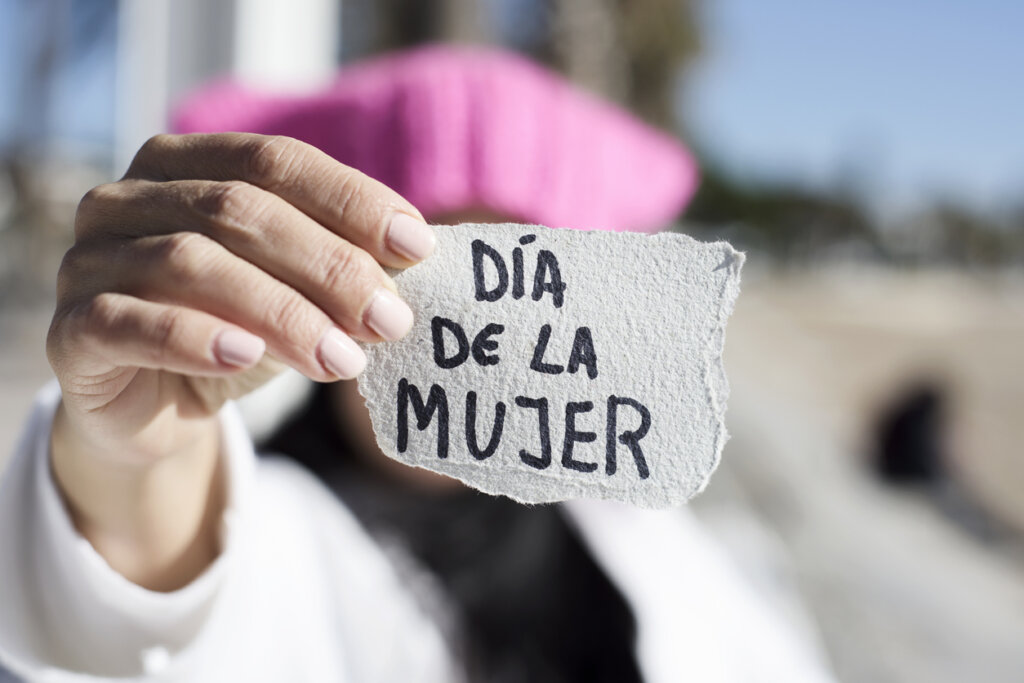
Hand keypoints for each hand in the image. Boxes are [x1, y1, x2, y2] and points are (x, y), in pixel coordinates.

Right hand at [45, 133, 434, 587]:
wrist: (157, 406)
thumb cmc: (235, 330)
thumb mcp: (296, 292)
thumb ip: (339, 263)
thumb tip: (416, 253)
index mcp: (184, 164)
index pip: (274, 161)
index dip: (350, 200)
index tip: (419, 245)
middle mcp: (127, 199)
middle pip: (238, 210)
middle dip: (329, 265)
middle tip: (391, 319)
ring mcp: (90, 260)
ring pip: (190, 263)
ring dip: (282, 312)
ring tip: (343, 359)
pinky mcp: (73, 330)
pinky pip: (130, 324)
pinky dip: (194, 336)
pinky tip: (246, 356)